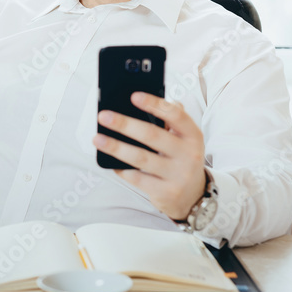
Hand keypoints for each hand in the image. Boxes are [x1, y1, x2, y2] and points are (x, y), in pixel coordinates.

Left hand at [93, 92, 206, 220]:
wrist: (192, 196)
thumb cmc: (181, 159)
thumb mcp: (184, 139)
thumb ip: (170, 119)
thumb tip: (143, 100)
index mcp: (193, 136)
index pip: (176, 115)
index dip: (155, 104)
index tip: (134, 96)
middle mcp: (189, 154)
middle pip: (152, 135)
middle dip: (125, 124)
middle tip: (104, 116)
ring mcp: (178, 175)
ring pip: (141, 158)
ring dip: (116, 147)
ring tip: (98, 139)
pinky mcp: (166, 192)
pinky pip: (137, 178)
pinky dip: (122, 169)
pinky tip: (111, 162)